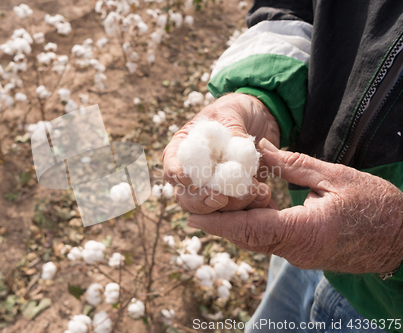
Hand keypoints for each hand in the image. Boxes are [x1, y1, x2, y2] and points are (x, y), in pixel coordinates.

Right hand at [162, 93, 279, 213]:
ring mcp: (214, 185)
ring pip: (211, 209)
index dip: (176, 175)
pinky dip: (250, 206)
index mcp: (185, 147)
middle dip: (201, 200)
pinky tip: (264, 195)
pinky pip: (238, 208)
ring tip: (255, 193)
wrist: (264, 117)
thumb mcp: (232, 111)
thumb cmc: (239, 108)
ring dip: (231, 206)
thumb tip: (234, 148)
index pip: (171, 165)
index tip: (188, 180)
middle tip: (220, 198)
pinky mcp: (235, 193)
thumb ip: (231, 130)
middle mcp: (195, 171)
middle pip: (186, 196)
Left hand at [187, 138, 402, 273]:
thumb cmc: (376, 206)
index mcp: (304, 232)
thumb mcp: (336, 176)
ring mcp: (299, 255)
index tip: (192, 217)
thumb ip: (294, 165)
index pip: (251, 229)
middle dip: (217, 224)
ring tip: (209, 207)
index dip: (219, 223)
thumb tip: (259, 149)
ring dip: (232, 226)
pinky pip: (268, 242)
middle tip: (191, 208)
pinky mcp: (302, 253)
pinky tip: (242, 211)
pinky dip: (251, 227)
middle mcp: (296, 250)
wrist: (400, 239)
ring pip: (255, 241)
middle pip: (246, 238)